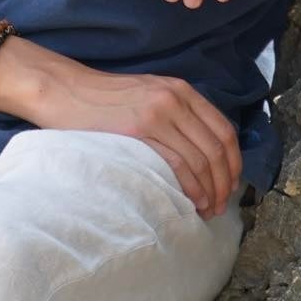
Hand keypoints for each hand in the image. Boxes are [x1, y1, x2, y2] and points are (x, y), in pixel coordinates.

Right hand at [30, 62, 242, 220]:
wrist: (66, 90)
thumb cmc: (104, 100)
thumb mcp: (149, 96)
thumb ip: (175, 114)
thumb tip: (200, 152)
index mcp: (181, 90)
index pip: (224, 130)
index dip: (234, 162)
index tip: (231, 186)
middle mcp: (175, 98)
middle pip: (217, 148)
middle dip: (224, 183)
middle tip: (221, 207)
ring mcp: (158, 112)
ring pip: (201, 158)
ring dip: (210, 190)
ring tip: (207, 210)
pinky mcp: (139, 128)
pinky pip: (178, 162)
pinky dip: (190, 186)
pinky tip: (191, 202)